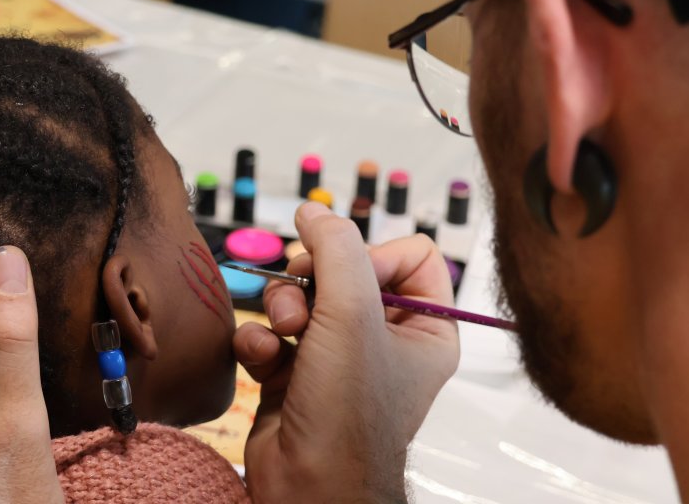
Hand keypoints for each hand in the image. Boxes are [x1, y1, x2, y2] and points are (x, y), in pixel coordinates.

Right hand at [234, 203, 459, 502]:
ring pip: (304, 296)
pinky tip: (262, 356)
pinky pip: (274, 330)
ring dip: (283, 307)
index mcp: (427, 327)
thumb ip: (336, 249)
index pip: (410, 254)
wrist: (307, 487)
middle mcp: (386, 339)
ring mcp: (339, 356)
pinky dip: (263, 339)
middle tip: (303, 301)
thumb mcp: (353, 314)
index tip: (349, 275)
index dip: (373, 255)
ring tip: (282, 333)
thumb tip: (314, 211)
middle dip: (314, 281)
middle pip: (346, 269)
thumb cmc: (349, 417)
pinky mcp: (297, 372)